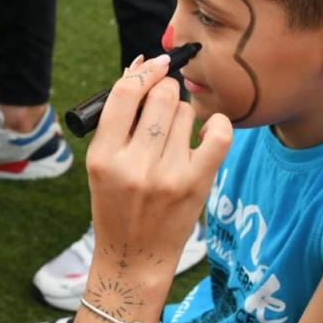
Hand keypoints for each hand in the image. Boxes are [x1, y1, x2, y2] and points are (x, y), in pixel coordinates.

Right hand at [86, 54, 232, 279]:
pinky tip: (207, 132)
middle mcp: (133, 164)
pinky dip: (217, 125)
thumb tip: (142, 65)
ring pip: (185, 112)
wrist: (133, 258)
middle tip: (161, 110)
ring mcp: (167, 175)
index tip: (155, 64)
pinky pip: (219, 134)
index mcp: (103, 156)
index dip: (144, 70)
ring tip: (173, 137)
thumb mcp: (102, 164)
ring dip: (182, 115)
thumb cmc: (116, 204)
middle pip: (160, 96)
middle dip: (164, 93)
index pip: (124, 93)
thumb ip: (118, 119)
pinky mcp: (195, 184)